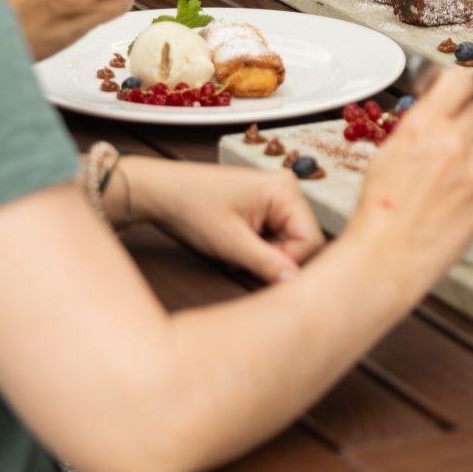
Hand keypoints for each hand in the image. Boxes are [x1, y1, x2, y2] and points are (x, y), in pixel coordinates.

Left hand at [125, 156, 324, 282]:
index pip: (312, 240)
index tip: (259, 269)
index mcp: (286, 190)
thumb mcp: (231, 243)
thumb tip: (296, 283)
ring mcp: (275, 195)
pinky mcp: (264, 203)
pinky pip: (276, 234)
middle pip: (302, 240)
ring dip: (266, 254)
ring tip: (237, 251)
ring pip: (288, 240)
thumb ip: (268, 264)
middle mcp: (287, 188)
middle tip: (244, 259)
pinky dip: (259, 247)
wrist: (160, 192)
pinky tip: (237, 244)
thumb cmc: (192, 208)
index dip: (290, 262)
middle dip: (277, 258)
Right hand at [344, 69, 472, 286]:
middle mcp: (455, 141)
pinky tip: (460, 189)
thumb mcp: (389, 153)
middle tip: (448, 138)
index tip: (450, 94)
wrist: (388, 256)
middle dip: (463, 121)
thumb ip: (419, 126)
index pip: (459, 81)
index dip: (455, 87)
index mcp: (424, 125)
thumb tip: (434, 111)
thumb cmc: (380, 211)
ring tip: (455, 167)